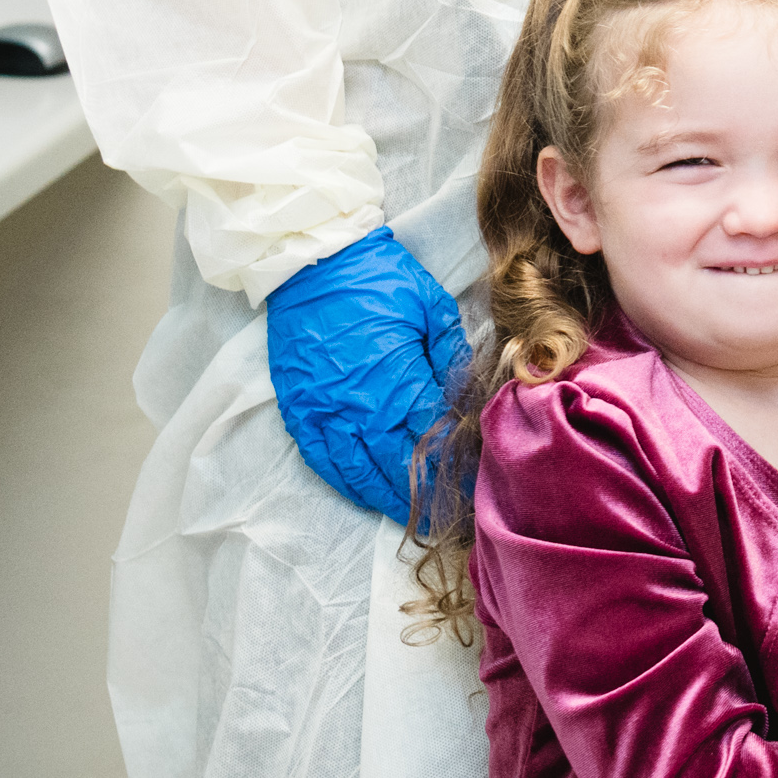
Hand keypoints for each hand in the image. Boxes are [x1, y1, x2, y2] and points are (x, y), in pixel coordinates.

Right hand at [265, 226, 466, 520]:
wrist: (314, 261)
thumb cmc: (379, 279)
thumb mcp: (432, 308)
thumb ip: (452, 357)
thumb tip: (471, 394)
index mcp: (400, 383)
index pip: (435, 442)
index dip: (457, 467)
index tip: (477, 486)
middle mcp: (361, 409)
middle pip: (400, 469)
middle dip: (427, 495)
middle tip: (451, 516)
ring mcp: (327, 414)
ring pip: (360, 474)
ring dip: (388, 499)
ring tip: (414, 516)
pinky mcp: (300, 411)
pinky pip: (323, 461)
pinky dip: (347, 483)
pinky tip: (366, 493)